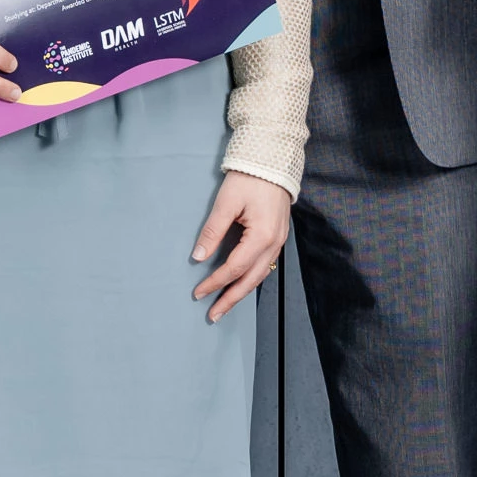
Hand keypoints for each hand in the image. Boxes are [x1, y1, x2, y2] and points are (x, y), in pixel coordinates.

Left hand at [189, 169, 291, 320]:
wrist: (273, 160)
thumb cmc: (249, 178)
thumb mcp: (226, 203)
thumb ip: (212, 231)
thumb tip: (198, 256)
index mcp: (262, 236)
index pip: (234, 268)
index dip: (215, 283)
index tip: (197, 293)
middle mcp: (274, 243)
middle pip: (250, 280)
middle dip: (230, 299)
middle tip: (213, 316)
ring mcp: (279, 241)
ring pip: (260, 275)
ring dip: (241, 292)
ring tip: (225, 305)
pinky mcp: (278, 236)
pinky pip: (265, 264)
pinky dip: (251, 278)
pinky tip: (241, 284)